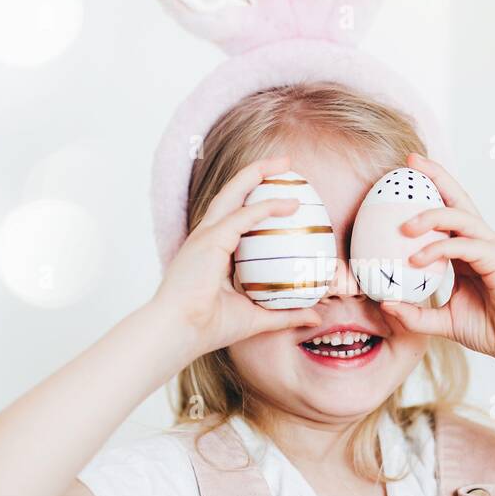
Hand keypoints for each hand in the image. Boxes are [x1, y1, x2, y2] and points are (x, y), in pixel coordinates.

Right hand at [151, 156, 320, 358]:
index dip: (256, 201)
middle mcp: (207, 237)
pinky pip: (243, 217)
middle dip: (256, 173)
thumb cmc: (208, 328)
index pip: (235, 216)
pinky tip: (289, 203)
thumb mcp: (257, 318)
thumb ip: (285, 314)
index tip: (282, 193)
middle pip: (232, 194)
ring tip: (284, 162)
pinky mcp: (210, 241)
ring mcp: (206, 236)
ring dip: (258, 173)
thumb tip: (315, 315)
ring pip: (233, 194)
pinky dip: (266, 207)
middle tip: (285, 163)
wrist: (179, 333)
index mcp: (212, 251)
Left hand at [379, 153, 494, 365]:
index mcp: (469, 249)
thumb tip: (385, 304)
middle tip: (409, 163)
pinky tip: (418, 259)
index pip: (450, 209)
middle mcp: (482, 242)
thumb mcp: (443, 321)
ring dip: (431, 216)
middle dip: (436, 176)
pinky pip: (466, 246)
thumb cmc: (489, 329)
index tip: (405, 171)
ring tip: (403, 227)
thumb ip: (414, 313)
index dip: (432, 187)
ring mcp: (493, 248)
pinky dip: (440, 248)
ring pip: (462, 218)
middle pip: (459, 198)